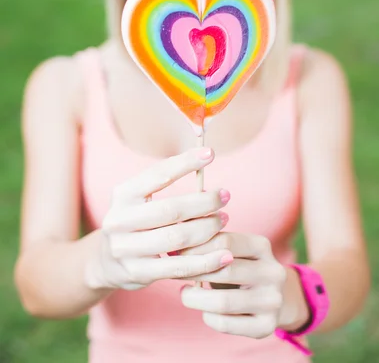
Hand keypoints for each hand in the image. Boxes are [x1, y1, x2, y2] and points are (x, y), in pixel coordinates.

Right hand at [84, 148, 232, 290]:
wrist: (105, 261)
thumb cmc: (134, 221)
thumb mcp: (139, 199)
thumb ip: (163, 183)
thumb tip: (202, 160)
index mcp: (122, 194)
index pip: (157, 174)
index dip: (185, 163)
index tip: (210, 154)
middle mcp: (119, 220)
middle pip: (170, 209)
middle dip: (203, 202)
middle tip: (225, 196)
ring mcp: (125, 249)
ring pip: (177, 238)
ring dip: (207, 229)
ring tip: (224, 220)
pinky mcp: (137, 273)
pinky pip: (178, 267)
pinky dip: (206, 262)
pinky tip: (225, 256)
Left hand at [178, 232, 300, 338]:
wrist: (274, 298)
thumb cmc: (241, 268)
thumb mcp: (233, 251)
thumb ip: (210, 245)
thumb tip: (174, 246)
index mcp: (263, 246)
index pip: (224, 241)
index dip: (196, 247)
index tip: (177, 252)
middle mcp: (273, 272)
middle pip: (223, 271)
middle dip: (193, 272)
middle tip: (175, 272)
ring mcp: (272, 301)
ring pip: (222, 302)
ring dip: (195, 298)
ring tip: (185, 292)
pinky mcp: (267, 326)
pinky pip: (225, 324)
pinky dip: (208, 317)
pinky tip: (204, 310)